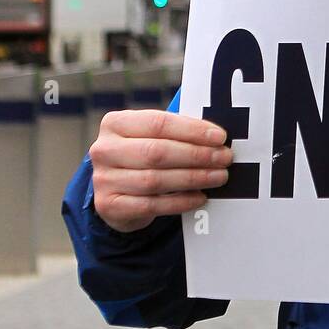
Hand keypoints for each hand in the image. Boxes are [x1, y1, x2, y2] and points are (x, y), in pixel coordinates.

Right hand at [88, 110, 232, 233]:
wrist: (115, 191)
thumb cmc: (142, 156)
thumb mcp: (150, 137)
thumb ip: (176, 132)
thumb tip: (216, 137)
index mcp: (115, 123)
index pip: (158, 123)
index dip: (192, 130)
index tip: (220, 137)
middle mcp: (104, 149)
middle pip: (157, 152)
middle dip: (197, 155)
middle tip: (224, 158)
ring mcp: (104, 179)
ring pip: (155, 180)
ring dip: (193, 178)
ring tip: (218, 177)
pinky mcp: (109, 205)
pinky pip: (151, 205)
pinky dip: (180, 201)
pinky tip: (200, 197)